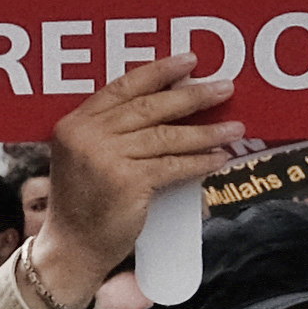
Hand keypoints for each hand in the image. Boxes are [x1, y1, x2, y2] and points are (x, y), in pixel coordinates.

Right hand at [32, 65, 243, 293]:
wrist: (72, 246)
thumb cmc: (84, 204)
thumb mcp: (86, 158)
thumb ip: (115, 133)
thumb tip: (172, 108)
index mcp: (75, 123)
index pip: (122, 87)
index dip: (158, 72)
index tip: (189, 62)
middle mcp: (87, 135)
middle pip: (149, 106)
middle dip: (192, 96)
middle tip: (224, 88)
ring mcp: (106, 158)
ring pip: (166, 136)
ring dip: (206, 131)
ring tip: (234, 128)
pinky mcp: (127, 181)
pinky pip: (173, 165)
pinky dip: (199, 161)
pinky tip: (218, 158)